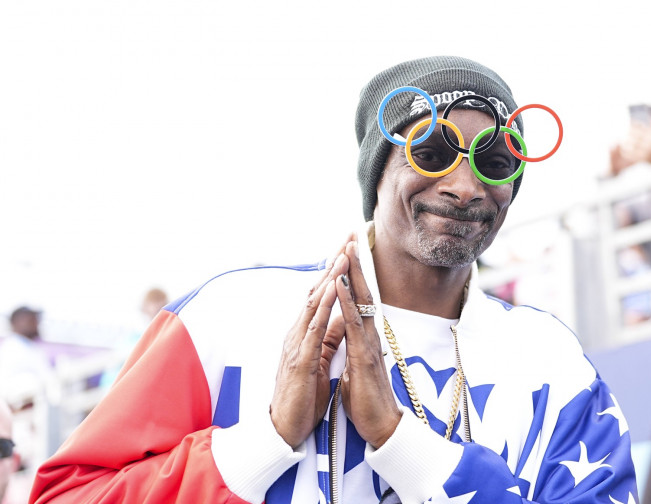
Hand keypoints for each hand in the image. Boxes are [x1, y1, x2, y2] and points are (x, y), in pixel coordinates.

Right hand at [269, 236, 351, 447]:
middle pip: (316, 290)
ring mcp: (297, 344)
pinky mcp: (301, 360)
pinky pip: (314, 329)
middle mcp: (298, 332)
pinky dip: (324, 306)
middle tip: (348, 237)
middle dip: (333, 263)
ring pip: (313, 303)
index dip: (335, 270)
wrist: (284, 428)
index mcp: (305, 332)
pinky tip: (332, 290)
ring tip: (343, 255)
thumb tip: (342, 318)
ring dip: (329, 278)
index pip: (320, 294)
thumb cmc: (302, 395)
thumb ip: (329, 337)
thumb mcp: (320, 360)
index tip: (349, 247)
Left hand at [334, 241, 401, 448]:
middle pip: (363, 289)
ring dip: (352, 272)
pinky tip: (339, 283)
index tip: (349, 246)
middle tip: (353, 232)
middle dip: (356, 260)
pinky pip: (353, 324)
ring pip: (361, 300)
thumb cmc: (367, 398)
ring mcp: (368, 343)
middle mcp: (369, 333)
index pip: (359, 296)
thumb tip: (351, 333)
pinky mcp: (364, 356)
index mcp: (364, 335)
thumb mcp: (357, 365)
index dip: (354, 271)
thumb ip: (354, 346)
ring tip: (347, 246)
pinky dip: (345, 301)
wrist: (381, 427)